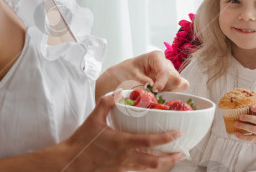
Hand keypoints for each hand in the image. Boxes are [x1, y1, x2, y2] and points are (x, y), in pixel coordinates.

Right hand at [60, 89, 184, 170]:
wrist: (72, 161)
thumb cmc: (82, 140)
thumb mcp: (93, 118)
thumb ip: (106, 103)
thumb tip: (118, 92)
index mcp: (121, 142)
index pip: (148, 141)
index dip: (165, 138)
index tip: (178, 133)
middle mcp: (126, 156)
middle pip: (155, 161)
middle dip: (172, 157)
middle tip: (183, 151)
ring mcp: (124, 166)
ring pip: (150, 168)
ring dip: (165, 163)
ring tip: (175, 157)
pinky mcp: (120, 171)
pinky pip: (140, 169)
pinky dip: (151, 165)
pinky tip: (156, 160)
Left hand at [103, 51, 188, 91]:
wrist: (120, 77)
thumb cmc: (125, 73)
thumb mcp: (130, 76)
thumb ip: (142, 81)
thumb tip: (152, 87)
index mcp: (156, 57)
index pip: (166, 71)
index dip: (162, 82)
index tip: (154, 91)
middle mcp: (166, 64)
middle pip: (176, 78)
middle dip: (167, 89)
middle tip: (154, 95)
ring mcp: (169, 73)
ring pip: (179, 85)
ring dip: (169, 93)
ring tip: (155, 96)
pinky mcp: (170, 83)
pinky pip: (178, 90)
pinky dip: (171, 96)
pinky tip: (160, 98)